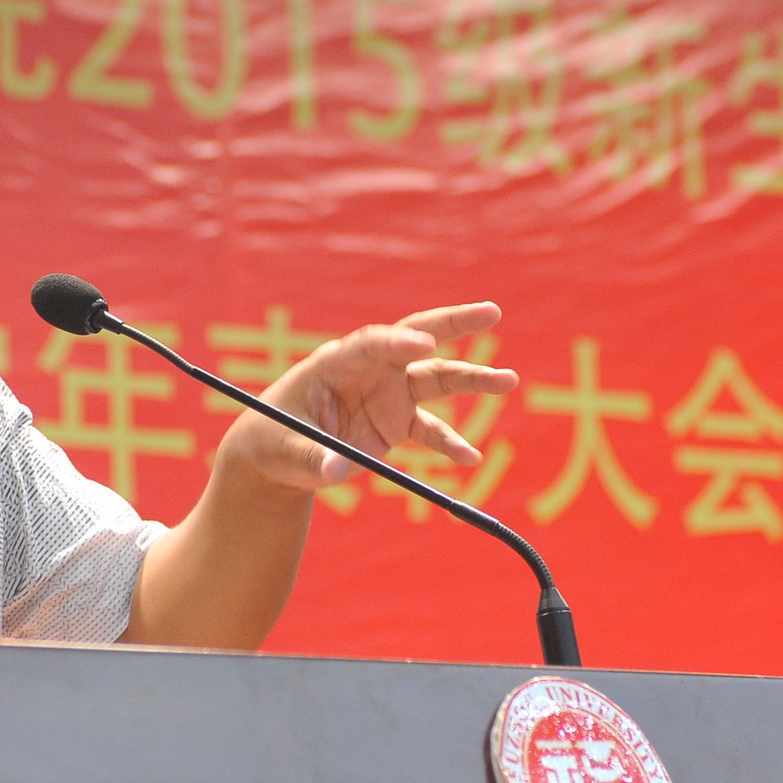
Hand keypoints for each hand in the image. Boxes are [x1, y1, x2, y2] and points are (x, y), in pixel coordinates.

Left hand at [219, 303, 519, 492]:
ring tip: (507, 380)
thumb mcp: (286, 450)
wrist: (279, 455)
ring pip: (436, 377)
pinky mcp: (396, 422)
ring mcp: (387, 393)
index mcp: (336, 362)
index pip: (373, 344)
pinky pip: (431, 429)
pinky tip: (470, 458)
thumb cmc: (274, 440)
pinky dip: (451, 443)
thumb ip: (314, 458)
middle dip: (454, 323)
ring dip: (472, 378)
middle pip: (417, 338)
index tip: (425, 347)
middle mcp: (370, 370)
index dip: (398, 343)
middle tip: (492, 312)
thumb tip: (336, 470)